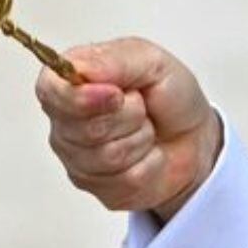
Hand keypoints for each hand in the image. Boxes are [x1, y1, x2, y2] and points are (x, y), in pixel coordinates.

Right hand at [35, 37, 221, 221]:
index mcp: (70, 81)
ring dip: (141, 139)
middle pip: (85, 128)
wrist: (196, 137)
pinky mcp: (97, 187)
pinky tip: (149, 154)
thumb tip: (77, 68)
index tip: (116, 94)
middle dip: (129, 116)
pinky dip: (150, 164)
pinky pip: (125, 180)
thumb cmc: (169, 96)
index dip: (82, 97)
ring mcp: (77, 157)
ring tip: (146, 128)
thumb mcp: (152, 62)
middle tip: (143, 107)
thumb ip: (113, 60)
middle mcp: (65, 120)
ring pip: (107, 156)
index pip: (51, 91)